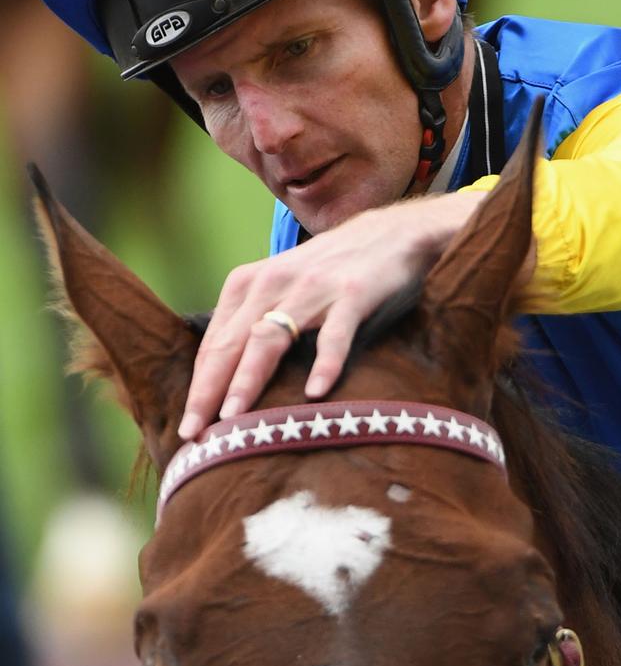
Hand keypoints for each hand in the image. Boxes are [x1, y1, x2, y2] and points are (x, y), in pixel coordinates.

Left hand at [178, 191, 487, 438]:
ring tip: (234, 418)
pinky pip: (334, 335)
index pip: (213, 344)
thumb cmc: (328, 269)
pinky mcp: (351, 294)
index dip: (198, 387)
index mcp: (247, 284)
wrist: (389, 232)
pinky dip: (324, 363)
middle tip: (193, 433)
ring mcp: (311, 288)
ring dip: (248, 379)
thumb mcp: (280, 288)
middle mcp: (272, 283)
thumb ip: (252, 322)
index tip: (187, 428)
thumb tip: (221, 381)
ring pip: (269, 339)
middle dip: (208, 392)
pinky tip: (315, 393)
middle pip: (231, 345)